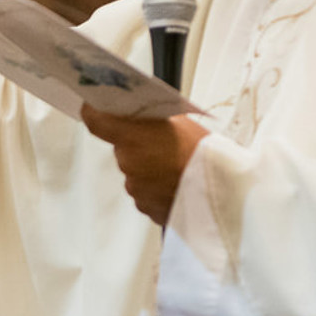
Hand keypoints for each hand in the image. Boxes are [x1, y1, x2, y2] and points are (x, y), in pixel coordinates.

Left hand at [79, 108, 209, 225]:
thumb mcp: (181, 123)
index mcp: (133, 137)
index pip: (96, 121)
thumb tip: (143, 118)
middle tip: (160, 143)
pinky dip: (157, 188)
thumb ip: (154, 121)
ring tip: (175, 166)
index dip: (94, 113)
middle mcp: (129, 163)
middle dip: (137, 146)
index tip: (94, 108)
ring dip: (149, 169)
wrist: (221, 191)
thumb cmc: (205, 154)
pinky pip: (145, 193)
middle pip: (122, 150)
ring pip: (135, 173)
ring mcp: (135, 188)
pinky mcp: (145, 207)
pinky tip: (176, 182)